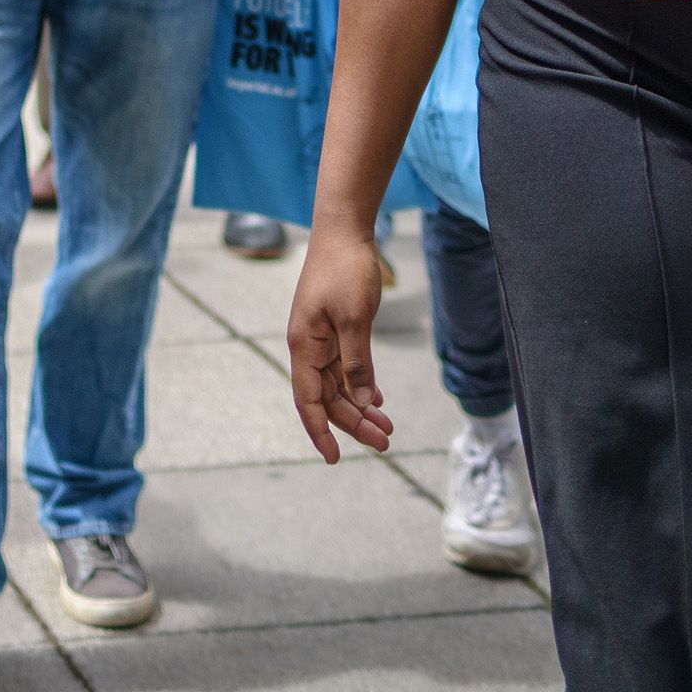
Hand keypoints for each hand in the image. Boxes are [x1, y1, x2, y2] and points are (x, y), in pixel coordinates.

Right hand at [287, 223, 393, 462]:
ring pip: (338, 386)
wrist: (344, 232)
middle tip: (385, 443)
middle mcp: (308, 347)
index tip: (334, 459)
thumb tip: (359, 404)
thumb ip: (356, 364)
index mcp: (304, 346)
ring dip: (360, 408)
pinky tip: (377, 401)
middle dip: (353, 424)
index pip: (308, 400)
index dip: (320, 431)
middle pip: (328, 397)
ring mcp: (321, 339)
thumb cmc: (346, 271)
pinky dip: (360, 386)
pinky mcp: (335, 330)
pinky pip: (345, 368)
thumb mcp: (355, 320)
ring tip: (388, 429)